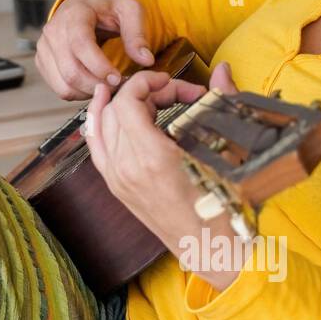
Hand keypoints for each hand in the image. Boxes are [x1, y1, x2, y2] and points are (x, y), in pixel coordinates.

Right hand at [36, 0, 155, 99]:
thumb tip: (145, 60)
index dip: (99, 66)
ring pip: (64, 84)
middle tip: (117, 86)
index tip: (118, 78)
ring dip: (89, 92)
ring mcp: (44, 47)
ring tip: (107, 85)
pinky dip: (78, 93)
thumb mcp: (129, 10)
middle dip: (97, 84)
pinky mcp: (42, 61)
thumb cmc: (106, 7)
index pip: (81, 45)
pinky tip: (93, 83)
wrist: (82, 4)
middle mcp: (53, 31)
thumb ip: (138, 34)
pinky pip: (59, 88)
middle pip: (71, 70)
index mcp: (74, 14)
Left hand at [84, 62, 244, 289]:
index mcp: (151, 158)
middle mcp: (125, 167)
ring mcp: (116, 179)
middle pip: (116, 108)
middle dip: (143, 91)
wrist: (212, 250)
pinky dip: (97, 123)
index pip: (129, 101)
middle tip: (173, 93)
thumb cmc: (224, 206)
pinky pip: (96, 146)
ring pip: (102, 124)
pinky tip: (103, 108)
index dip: (149, 82)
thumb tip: (222, 69)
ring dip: (120, 102)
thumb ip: (220, 103)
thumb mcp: (225, 153)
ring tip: (140, 91)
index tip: (172, 83)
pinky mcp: (115, 186)